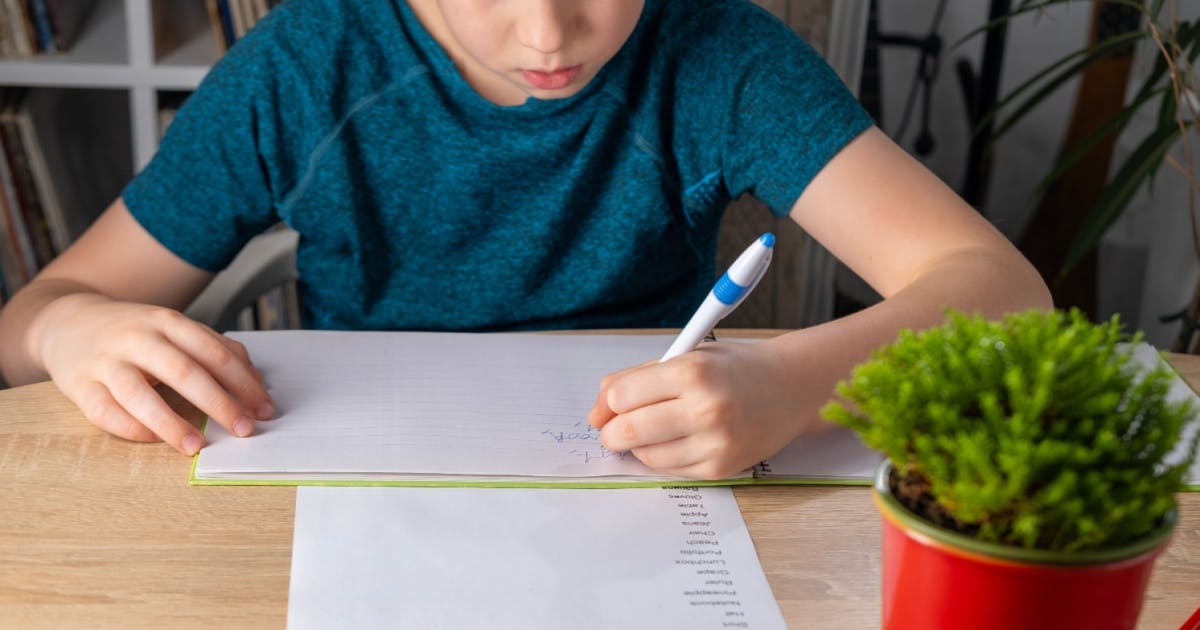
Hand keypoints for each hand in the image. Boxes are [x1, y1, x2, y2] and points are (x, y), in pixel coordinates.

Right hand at [34, 293, 273, 454]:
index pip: (214, 353)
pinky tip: (152, 440)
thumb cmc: (137, 332)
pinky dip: (129, 428)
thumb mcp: (175, 328)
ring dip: (171, 423)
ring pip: (139, 394)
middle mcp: (137, 338)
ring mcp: (106, 361)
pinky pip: (104, 411)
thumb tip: (255, 380)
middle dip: (219, 403)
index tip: (265, 410)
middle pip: (183, 371)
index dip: (243, 383)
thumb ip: (215, 348)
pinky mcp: (78, 385)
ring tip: (197, 447)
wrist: (67, 320)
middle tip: (245, 430)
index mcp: (168, 322)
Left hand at [587, 341, 815, 478]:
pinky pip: (670, 470)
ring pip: (645, 455)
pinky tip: (679, 439)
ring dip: (640, 445)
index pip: (620, 396)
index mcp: (692, 372)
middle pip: (626, 431)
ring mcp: (715, 443)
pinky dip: (664, 457)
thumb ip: (635, 380)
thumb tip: (594, 415)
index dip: (608, 402)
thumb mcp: (685, 357)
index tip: (613, 403)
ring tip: (659, 426)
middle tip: (617, 426)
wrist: (789, 388)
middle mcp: (705, 409)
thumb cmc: (732, 369)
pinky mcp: (721, 469)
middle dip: (612, 431)